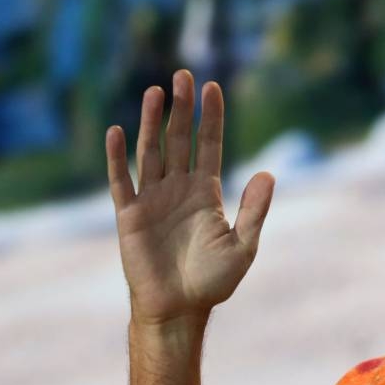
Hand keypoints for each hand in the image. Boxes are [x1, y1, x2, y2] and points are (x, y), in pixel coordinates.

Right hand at [106, 70, 273, 325]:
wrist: (179, 310)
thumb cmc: (212, 282)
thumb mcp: (243, 246)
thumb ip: (254, 210)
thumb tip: (268, 173)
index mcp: (206, 193)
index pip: (209, 145)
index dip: (211, 117)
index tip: (214, 87)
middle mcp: (178, 190)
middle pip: (180, 140)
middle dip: (182, 108)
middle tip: (184, 74)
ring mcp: (153, 200)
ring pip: (151, 151)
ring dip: (152, 122)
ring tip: (156, 92)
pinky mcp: (130, 215)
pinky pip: (121, 181)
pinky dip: (117, 157)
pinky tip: (116, 131)